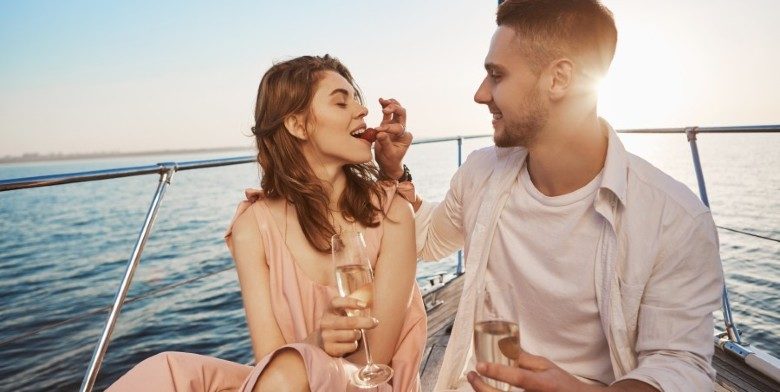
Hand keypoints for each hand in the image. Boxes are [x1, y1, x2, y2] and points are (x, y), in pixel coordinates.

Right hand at [305, 296, 378, 356]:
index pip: (337, 302)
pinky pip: (350, 346)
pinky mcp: (329, 348)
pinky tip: (350, 342)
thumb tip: (370, 294)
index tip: (365, 305)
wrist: (322, 341)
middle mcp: (325, 322)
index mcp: (329, 309)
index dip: (351, 302)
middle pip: (349, 322)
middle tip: (375, 322)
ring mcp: (326, 336)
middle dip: (365, 322)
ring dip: (358, 334)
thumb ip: (354, 304)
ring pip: (352, 335)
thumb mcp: (342, 312)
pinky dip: (354, 344)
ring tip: (356, 334)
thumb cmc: (339, 323)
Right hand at [374, 97, 411, 179]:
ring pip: (396, 111)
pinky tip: (381, 100)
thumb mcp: (388, 154)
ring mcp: (395, 126)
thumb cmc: (390, 160)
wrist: (388, 164)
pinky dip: (385, 106)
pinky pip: (388, 114)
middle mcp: (402, 129)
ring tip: (383, 100)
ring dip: (391, 104)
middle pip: (402, 114)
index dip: (387, 128)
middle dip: (394, 109)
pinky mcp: (388, 125)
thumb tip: (380, 133)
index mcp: (405, 137)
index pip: (398, 127)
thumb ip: (385, 143)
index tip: (378, 132)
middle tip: (385, 111)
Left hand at [467, 350, 600, 391]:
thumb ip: (524, 358)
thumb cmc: (561, 384)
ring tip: (474, 380)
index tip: (480, 366)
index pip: (519, 378)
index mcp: (543, 384)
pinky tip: (485, 389)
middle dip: (482, 387)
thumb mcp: (546, 366)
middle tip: (472, 374)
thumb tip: (504, 344)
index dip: (498, 372)